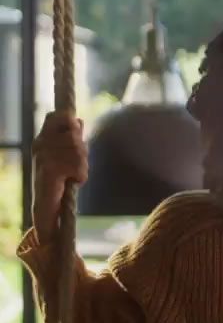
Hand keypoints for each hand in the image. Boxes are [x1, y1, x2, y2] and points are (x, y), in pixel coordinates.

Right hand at [32, 111, 87, 244]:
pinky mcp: (49, 170)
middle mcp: (40, 145)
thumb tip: (79, 120)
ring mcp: (43, 157)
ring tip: (72, 175)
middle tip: (76, 165)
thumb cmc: (58, 181)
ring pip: (79, 151)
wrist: (47, 207)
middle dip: (82, 151)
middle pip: (75, 134)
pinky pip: (77, 166)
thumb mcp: (66, 157)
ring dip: (82, 166)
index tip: (76, 132)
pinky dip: (81, 175)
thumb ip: (71, 139)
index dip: (70, 121)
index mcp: (43, 139)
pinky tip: (72, 182)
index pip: (57, 116)